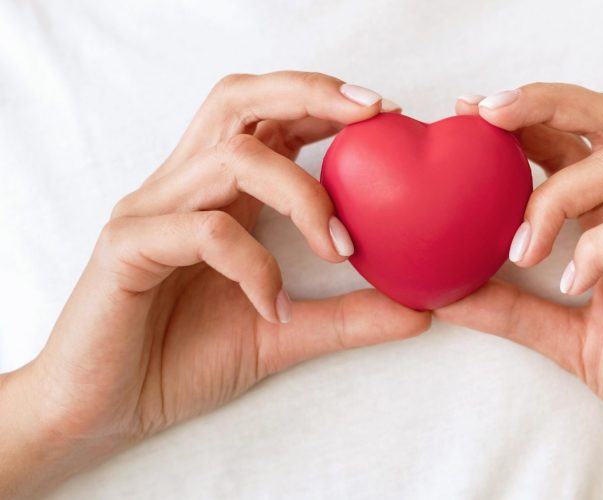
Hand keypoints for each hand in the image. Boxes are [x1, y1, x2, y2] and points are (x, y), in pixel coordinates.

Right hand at [2, 72, 428, 496]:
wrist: (106, 411)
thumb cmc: (183, 357)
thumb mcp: (285, 332)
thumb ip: (349, 317)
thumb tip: (423, 309)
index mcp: (218, 191)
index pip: (269, 116)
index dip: (325, 100)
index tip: (388, 114)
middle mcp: (183, 186)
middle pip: (238, 100)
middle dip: (310, 94)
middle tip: (373, 116)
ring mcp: (151, 211)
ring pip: (231, 159)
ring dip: (302, 194)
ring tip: (339, 247)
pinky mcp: (127, 248)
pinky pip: (203, 231)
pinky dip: (254, 264)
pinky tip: (274, 307)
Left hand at [440, 84, 602, 471]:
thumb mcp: (569, 340)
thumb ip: (513, 312)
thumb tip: (444, 294)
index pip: (576, 139)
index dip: (524, 115)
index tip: (469, 112)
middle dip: (545, 103)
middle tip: (487, 115)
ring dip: (555, 197)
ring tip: (523, 251)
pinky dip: (600, 248)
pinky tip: (574, 286)